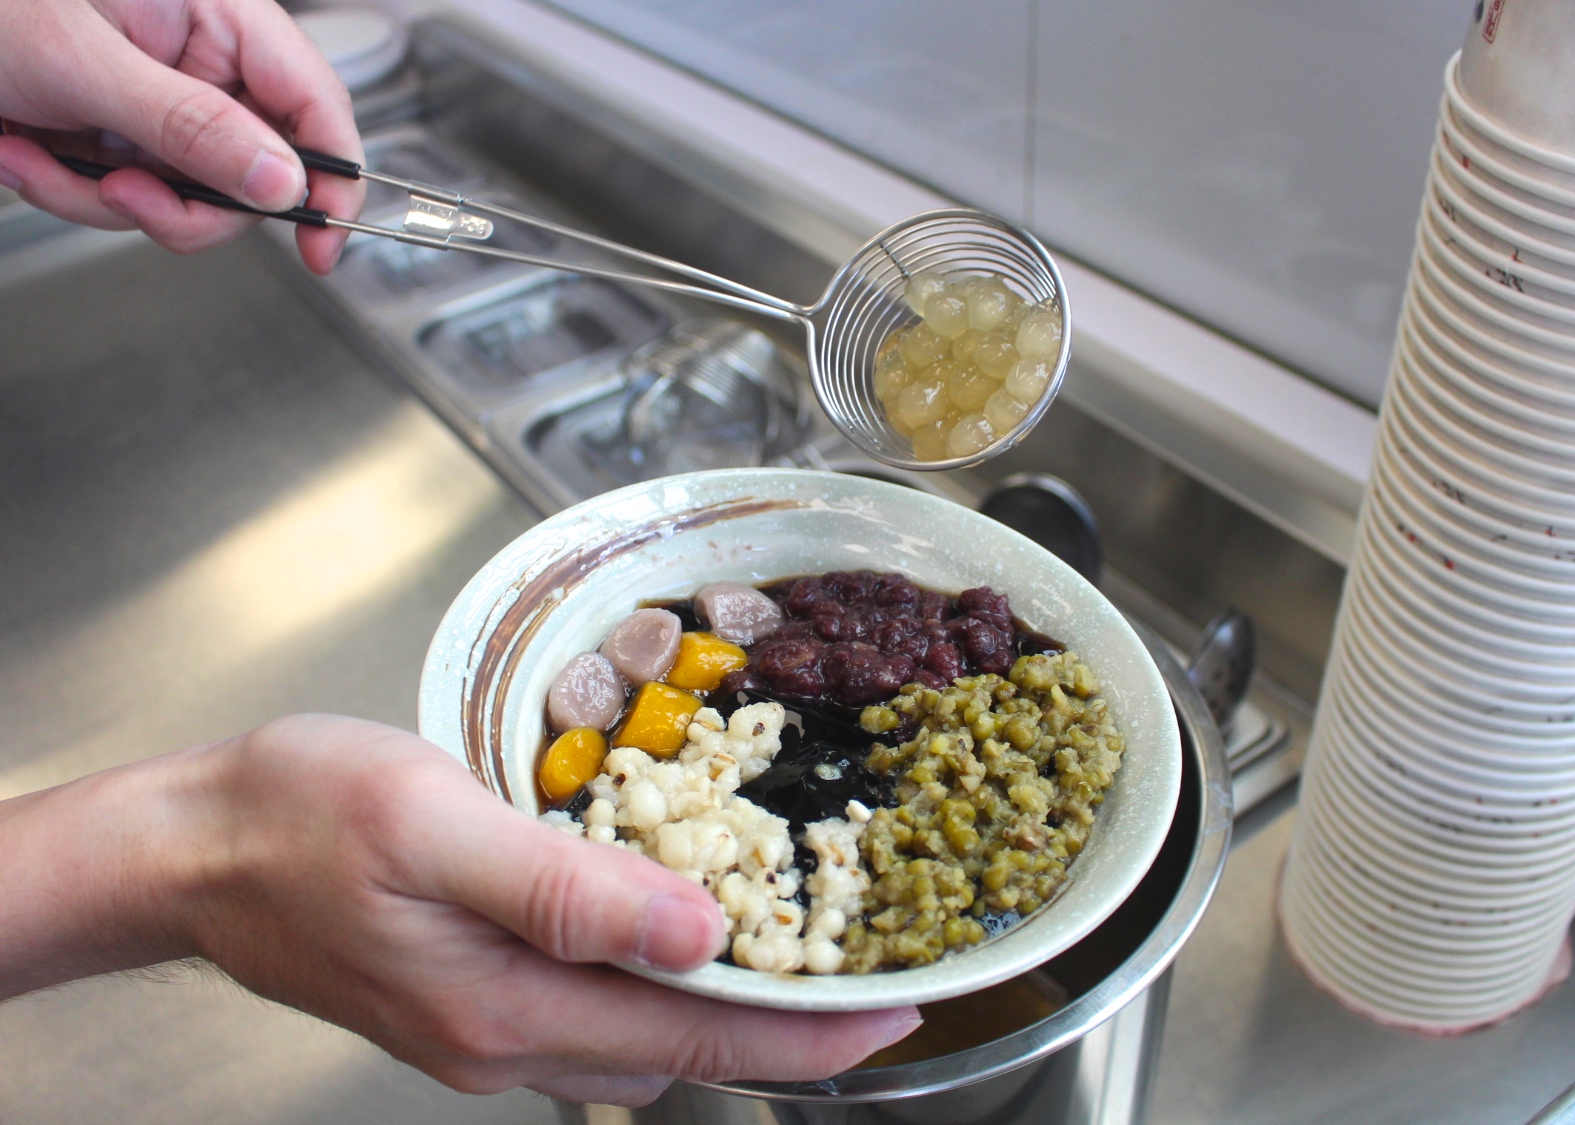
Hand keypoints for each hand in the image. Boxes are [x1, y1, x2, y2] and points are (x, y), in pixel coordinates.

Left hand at [0, 0, 363, 273]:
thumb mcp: (85, 63)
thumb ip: (192, 126)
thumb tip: (279, 180)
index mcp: (214, 15)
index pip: (313, 101)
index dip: (331, 174)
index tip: (323, 240)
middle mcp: (194, 61)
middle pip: (250, 172)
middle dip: (180, 201)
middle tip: (126, 196)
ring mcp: (153, 104)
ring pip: (181, 198)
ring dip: (98, 197)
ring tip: (34, 153)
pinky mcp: (112, 137)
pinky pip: (123, 199)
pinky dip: (63, 188)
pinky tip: (19, 147)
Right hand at [0, 715, 918, 1105]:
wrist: (192, 848)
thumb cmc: (298, 817)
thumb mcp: (434, 824)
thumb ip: (565, 887)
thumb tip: (692, 931)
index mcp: (510, 1005)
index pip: (701, 1035)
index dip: (812, 1033)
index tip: (899, 1011)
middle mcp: (507, 1041)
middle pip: (685, 1050)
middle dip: (789, 1029)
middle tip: (872, 979)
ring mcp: (484, 1032)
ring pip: (642, 1042)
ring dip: (726, 1013)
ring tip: (800, 959)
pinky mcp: (466, 1004)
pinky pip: (592, 1019)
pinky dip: (655, 994)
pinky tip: (671, 943)